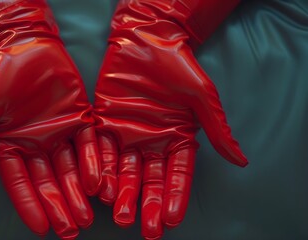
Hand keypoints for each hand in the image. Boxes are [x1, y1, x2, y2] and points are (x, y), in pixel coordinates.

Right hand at [0, 0, 101, 238]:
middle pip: (49, 182)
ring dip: (78, 192)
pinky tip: (97, 183)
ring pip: (71, 169)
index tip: (40, 228)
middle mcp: (37, 146)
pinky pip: (89, 146)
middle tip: (70, 230)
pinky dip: (93, 164)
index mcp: (11, 146)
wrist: (28, 45)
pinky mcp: (81, 121)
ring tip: (85, 216)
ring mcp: (61, 134)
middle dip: (59, 206)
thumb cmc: (1, 75)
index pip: (20, 182)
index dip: (29, 205)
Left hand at [94, 0, 246, 238]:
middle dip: (148, 204)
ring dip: (123, 193)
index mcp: (177, 139)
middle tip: (146, 229)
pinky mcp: (105, 124)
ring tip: (122, 215)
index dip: (175, 196)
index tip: (172, 219)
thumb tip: (241, 160)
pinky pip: (101, 151)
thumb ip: (217, 130)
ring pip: (124, 170)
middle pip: (150, 179)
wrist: (145, 40)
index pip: (178, 175)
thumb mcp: (202, 97)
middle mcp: (152, 142)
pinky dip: (100, 168)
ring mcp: (127, 135)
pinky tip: (100, 187)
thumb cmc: (178, 67)